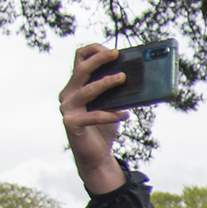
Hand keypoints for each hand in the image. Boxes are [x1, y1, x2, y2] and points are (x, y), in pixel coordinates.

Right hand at [59, 44, 129, 196]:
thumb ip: (119, 92)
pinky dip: (109, 114)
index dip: (94, 51)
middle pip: (81, 70)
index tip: (113, 50)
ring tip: (122, 78)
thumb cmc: (104, 127)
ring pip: (86, 90)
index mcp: (76, 85)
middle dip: (99, 59)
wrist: (96, 156)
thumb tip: (139, 77)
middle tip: (116, 53)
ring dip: (105, 83)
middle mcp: (68, 94)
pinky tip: (124, 114)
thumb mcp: (114, 105)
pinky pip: (92, 116)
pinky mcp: (71, 124)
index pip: (79, 59)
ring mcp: (67, 109)